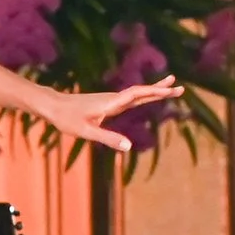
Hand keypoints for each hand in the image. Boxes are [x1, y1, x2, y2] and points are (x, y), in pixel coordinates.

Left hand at [39, 76, 182, 152]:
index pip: (138, 94)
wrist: (53, 105)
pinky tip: (149, 96)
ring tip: (171, 87)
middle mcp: (114, 98)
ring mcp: (112, 99)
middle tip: (180, 87)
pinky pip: (131, 97)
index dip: (155, 91)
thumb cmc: (67, 119)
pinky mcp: (109, 102)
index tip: (171, 89)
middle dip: (161, 89)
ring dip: (155, 90)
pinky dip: (145, 94)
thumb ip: (108, 138)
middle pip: (142, 91)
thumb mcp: (87, 132)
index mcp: (111, 103)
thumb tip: (129, 147)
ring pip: (138, 92)